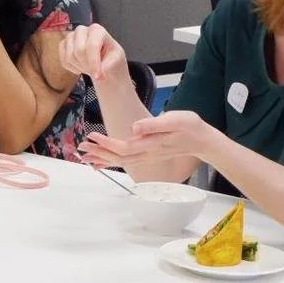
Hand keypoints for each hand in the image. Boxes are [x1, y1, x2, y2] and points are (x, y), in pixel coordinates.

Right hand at [58, 24, 128, 87]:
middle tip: (95, 72)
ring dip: (80, 67)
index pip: (92, 45)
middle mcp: (82, 30)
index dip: (94, 62)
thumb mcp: (116, 60)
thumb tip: (99, 71)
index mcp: (97, 30)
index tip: (98, 76)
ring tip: (89, 67)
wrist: (104, 62)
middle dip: (87, 65)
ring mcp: (70, 37)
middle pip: (79, 50)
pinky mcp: (63, 45)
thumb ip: (108, 64)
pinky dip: (71, 68)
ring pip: (69, 56)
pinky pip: (63, 59)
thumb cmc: (111, 58)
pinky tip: (80, 67)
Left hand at [76, 110, 214, 166]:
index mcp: (151, 145)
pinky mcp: (148, 154)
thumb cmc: (190, 128)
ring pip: (120, 160)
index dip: (106, 144)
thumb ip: (154, 125)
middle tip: (80, 146)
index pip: (123, 147)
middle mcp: (146, 154)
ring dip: (101, 157)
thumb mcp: (175, 120)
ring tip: (84, 154)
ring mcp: (147, 156)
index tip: (92, 136)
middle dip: (98, 152)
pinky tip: (100, 162)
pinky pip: (125, 160)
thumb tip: (134, 127)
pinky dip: (110, 160)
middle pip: (117, 157)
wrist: (203, 141)